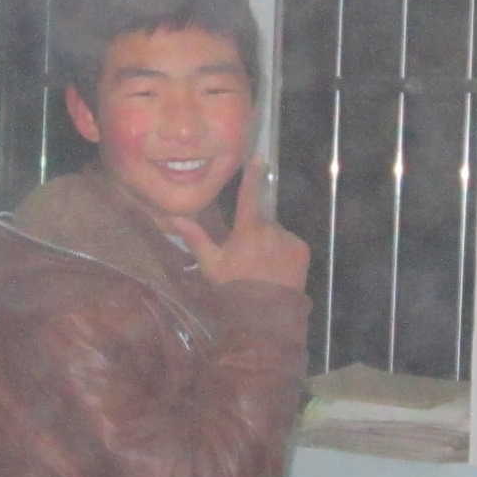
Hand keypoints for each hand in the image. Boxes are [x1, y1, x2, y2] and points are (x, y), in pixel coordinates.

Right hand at [170, 158, 308, 292]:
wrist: (266, 318)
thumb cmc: (235, 290)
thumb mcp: (212, 266)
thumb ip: (196, 239)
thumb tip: (174, 218)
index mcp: (249, 230)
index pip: (250, 196)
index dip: (253, 176)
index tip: (260, 158)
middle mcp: (272, 230)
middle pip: (262, 221)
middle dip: (254, 233)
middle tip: (246, 258)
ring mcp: (290, 240)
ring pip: (276, 234)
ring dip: (269, 244)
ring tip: (262, 269)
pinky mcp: (302, 251)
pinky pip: (290, 244)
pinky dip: (283, 252)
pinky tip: (275, 271)